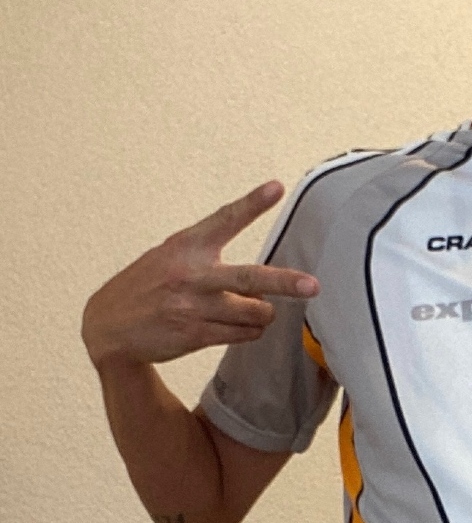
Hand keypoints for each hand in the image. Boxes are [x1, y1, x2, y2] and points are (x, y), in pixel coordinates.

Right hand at [81, 181, 318, 369]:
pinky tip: (240, 327)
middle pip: (250, 278)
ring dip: (263, 314)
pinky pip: (242, 334)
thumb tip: (259, 280)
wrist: (108, 327)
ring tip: (255, 311)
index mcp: (185, 246)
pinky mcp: (195, 335)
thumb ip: (207, 259)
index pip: (224, 219)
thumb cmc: (146, 287)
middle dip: (285, 282)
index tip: (276, 187)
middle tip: (312, 286)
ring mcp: (193, 307)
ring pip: (254, 313)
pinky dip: (249, 331)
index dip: (252, 203)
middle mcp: (191, 274)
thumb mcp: (168, 258)